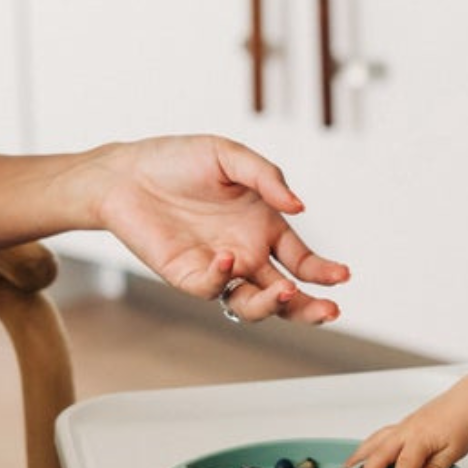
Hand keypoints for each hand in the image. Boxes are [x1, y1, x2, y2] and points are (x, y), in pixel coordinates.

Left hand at [87, 136, 348, 325]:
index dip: (322, 272)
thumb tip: (299, 206)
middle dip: (309, 307)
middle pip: (286, 294)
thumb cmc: (177, 160)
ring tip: (286, 292)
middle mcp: (246, 253)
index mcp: (264, 227)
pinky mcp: (188, 275)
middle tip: (328, 311)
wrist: (125, 172)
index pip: (302, 261)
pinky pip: (212, 287)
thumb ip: (267, 178)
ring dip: (273, 305)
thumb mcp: (229, 156)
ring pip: (254, 304)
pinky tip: (226, 258)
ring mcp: (218, 268)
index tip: (341, 276)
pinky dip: (222, 278)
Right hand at [346, 371, 467, 467]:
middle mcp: (406, 430)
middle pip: (379, 453)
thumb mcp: (456, 451)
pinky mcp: (404, 425)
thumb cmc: (466, 422)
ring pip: (374, 442)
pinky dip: (368, 447)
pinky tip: (364, 457)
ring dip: (359, 458)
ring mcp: (403, 426)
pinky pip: (380, 436)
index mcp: (420, 437)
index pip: (403, 466)